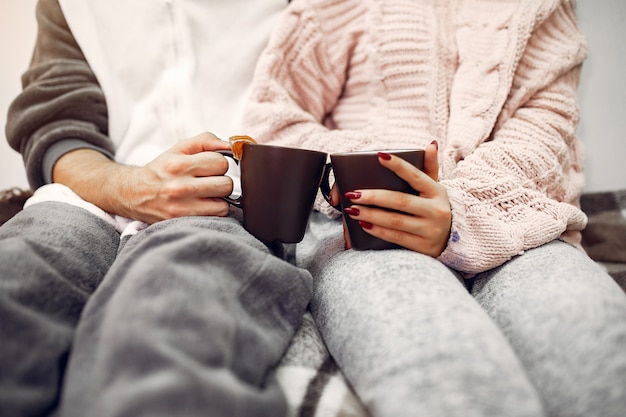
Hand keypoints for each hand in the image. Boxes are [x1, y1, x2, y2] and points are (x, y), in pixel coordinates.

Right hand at [53, 132, 233, 223]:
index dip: (217, 163)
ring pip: (224, 204)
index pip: (221, 162)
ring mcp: (181, 208)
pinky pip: (216, 217)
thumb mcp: (179, 148)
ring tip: (205, 194)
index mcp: (178, 165)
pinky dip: (214, 211)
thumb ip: (205, 141)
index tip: (208, 167)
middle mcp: (179, 187)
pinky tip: (202, 205)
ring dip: (219, 199)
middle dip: (220, 181)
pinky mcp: (183, 223)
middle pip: (226, 184)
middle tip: (208, 181)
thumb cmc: (162, 169)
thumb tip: (232, 146)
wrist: (133, 193)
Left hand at [339, 141, 450, 256]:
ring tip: (352, 209)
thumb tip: (430, 144)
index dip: (398, 165)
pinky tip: (364, 224)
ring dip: (371, 214)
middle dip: (373, 197)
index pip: (415, 176)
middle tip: (353, 193)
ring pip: (395, 221)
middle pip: (400, 201)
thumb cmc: (436, 208)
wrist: (455, 241)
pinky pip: (396, 238)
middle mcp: (437, 211)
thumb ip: (430, 167)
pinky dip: (378, 231)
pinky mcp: (424, 247)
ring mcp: (431, 230)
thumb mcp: (436, 189)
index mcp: (438, 192)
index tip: (379, 156)